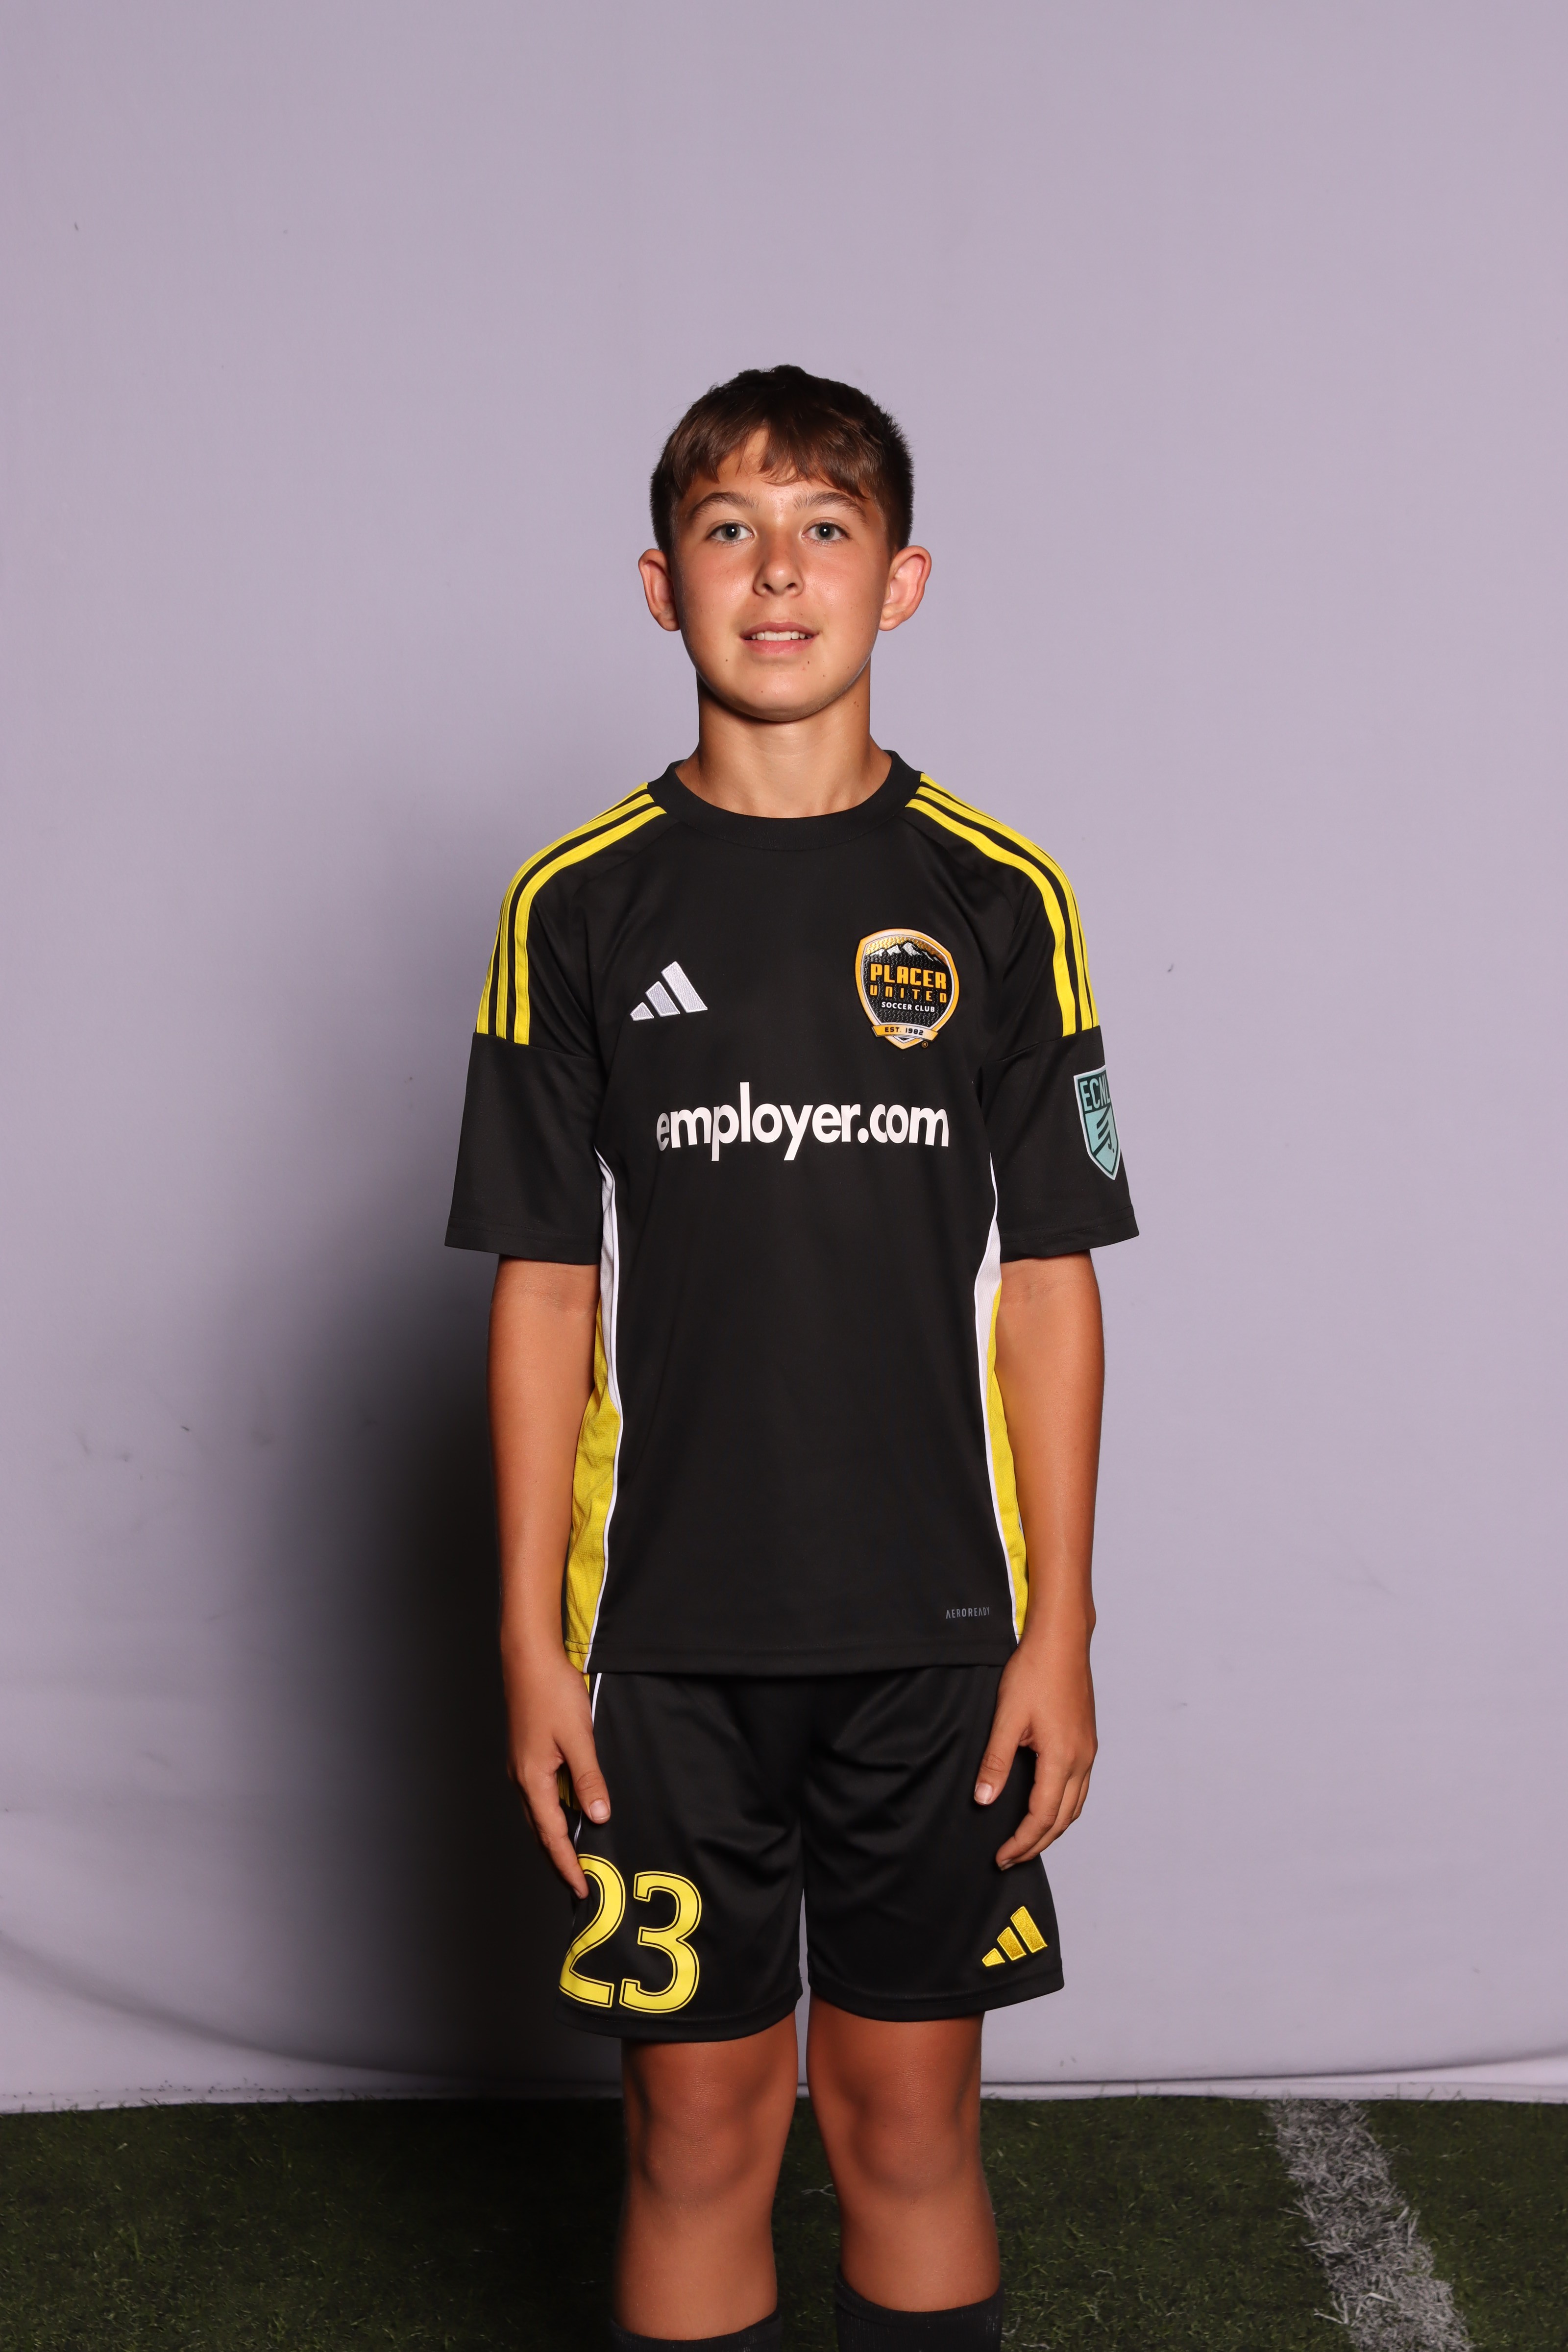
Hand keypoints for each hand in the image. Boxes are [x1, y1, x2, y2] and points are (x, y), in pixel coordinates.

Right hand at [503, 1643, 610, 1897]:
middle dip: (559, 1860)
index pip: (552, 1836)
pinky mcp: (527, 1755)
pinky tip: (569, 1813)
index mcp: (532, 1780)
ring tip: (575, 1858)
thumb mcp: (578, 1737)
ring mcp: (522, 1767)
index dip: (568, 1865)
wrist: (529, 1659)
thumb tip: (598, 1816)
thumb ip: (588, 1779)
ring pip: (539, 1815)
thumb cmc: (552, 1692)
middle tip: (579, 1884)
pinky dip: (553, 1814)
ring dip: (555, 1839)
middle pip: (541, 1832)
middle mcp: (522, 1779)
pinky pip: (540, 1796)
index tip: (582, 1889)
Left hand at [973, 1633, 1096, 1868]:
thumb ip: (996, 1761)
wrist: (1061, 1640)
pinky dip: (1063, 1807)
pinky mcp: (1087, 1741)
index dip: (1021, 1842)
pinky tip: (1046, 1805)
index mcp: (1062, 1758)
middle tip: (1011, 1858)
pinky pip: (1079, 1787)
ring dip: (1052, 1828)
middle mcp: (1082, 1760)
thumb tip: (984, 1799)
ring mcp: (1088, 1750)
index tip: (1002, 1856)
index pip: (1042, 1817)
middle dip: (1037, 1843)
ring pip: (1075, 1806)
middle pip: (1063, 1819)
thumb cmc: (1035, 1672)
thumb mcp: (1007, 1717)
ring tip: (1027, 1840)